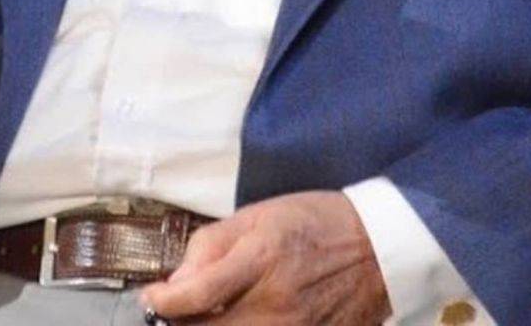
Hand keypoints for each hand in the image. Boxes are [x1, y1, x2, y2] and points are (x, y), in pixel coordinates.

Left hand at [142, 191, 390, 325]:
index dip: (164, 301)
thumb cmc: (314, 222)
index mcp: (261, 258)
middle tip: (177, 307)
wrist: (377, 248)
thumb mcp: (258, 215)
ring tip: (207, 313)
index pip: (198, 294)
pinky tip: (239, 320)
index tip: (152, 296)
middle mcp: (275, 303)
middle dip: (182, 320)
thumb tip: (177, 280)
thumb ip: (212, 244)